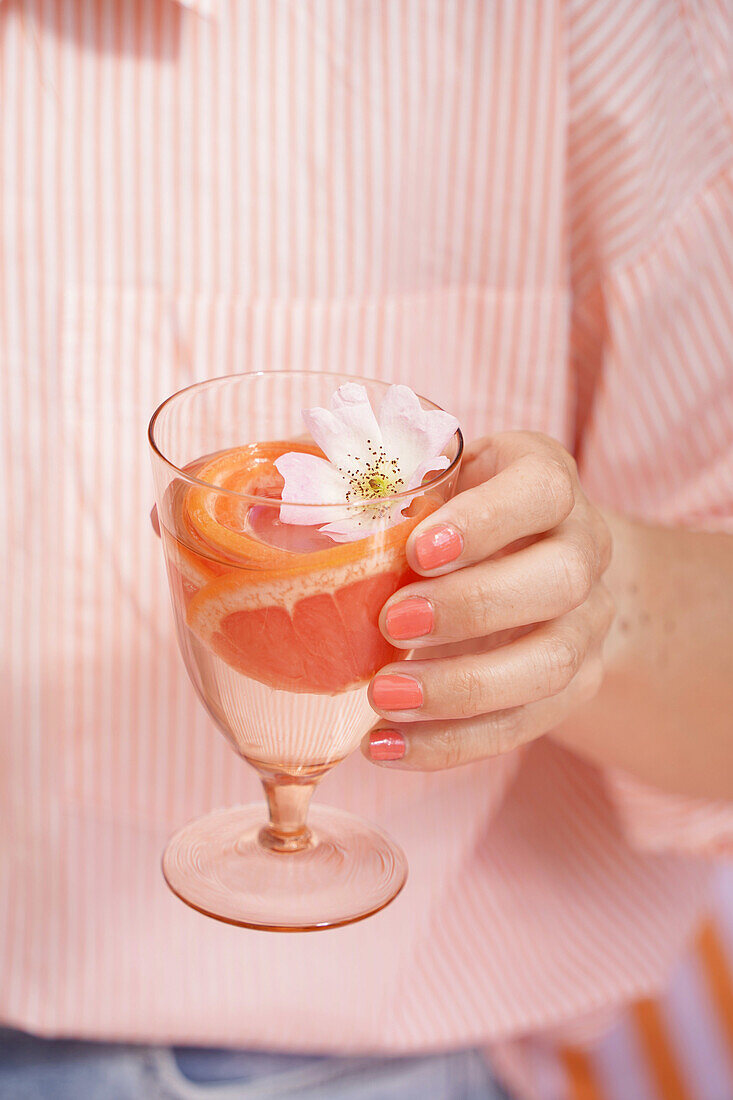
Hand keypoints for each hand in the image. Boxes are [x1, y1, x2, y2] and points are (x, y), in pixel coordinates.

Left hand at [363, 432, 613, 769]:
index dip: (485, 522)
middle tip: (391, 625)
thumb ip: (390, 497)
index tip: (416, 553)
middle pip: (560, 581)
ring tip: (382, 699)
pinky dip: (453, 743)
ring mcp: (589, 620)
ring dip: (461, 689)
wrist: (529, 556)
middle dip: (472, 609)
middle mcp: (586, 547)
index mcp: (548, 480)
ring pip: (551, 663)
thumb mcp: (432, 484)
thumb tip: (297, 515)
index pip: (542, 491)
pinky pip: (526, 724)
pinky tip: (388, 746)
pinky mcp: (576, 682)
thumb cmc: (457, 512)